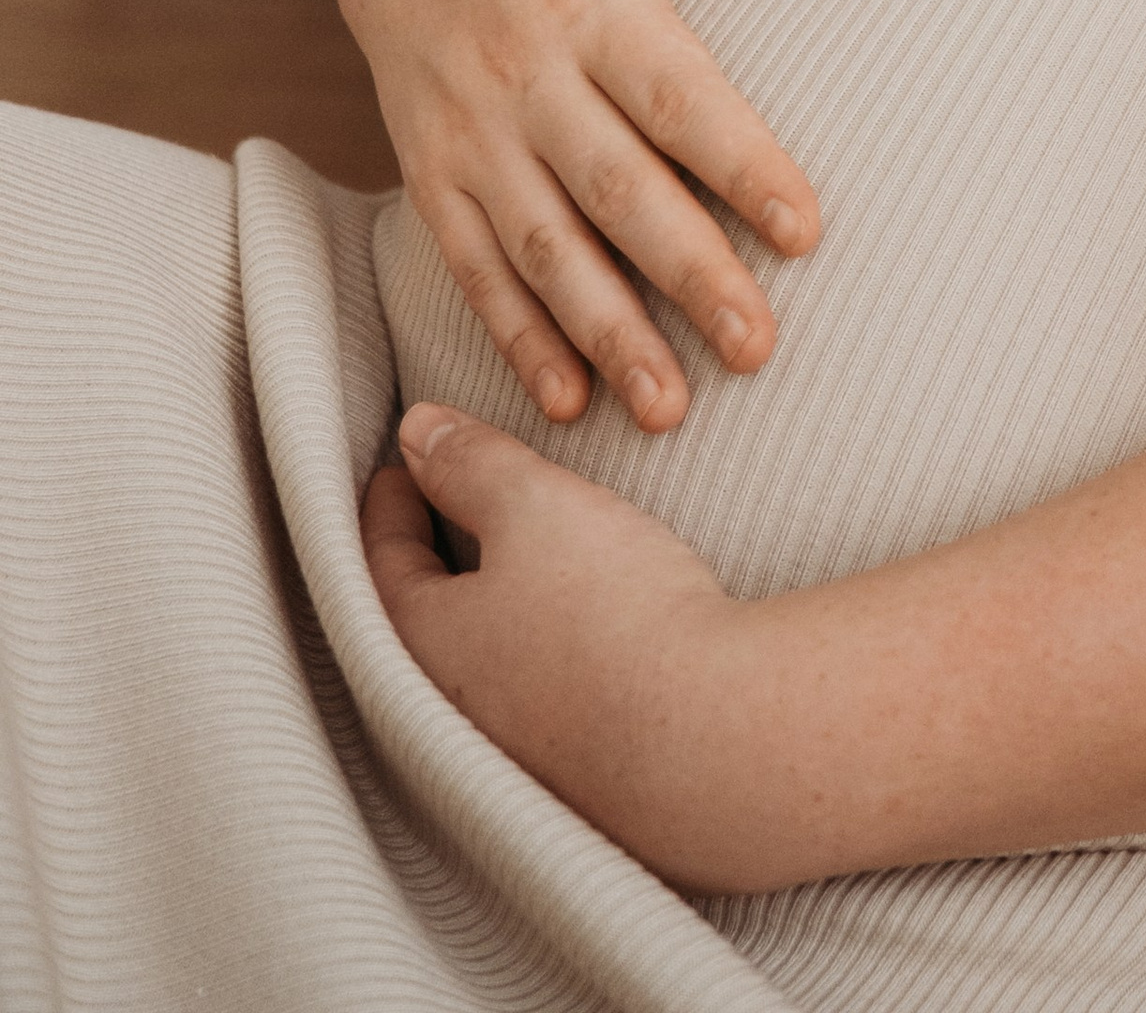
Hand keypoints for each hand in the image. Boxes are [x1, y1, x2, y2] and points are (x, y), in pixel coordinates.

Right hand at [332, 0, 861, 429]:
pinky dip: (516, 338)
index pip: (674, 91)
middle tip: (758, 347)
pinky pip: (472, 267)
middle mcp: (525, 73)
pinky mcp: (432, 173)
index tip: (807, 227)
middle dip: (686, 272)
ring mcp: (471, 132)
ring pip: (542, 246)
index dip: (739, 160)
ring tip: (672, 410)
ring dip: (604, 331)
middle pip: (614, 187)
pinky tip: (568, 402)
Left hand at [364, 403, 739, 884]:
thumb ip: (473, 464)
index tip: (400, 466)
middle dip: (435, 557)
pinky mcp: (583, 766)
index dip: (390, 504)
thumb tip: (415, 432)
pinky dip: (543, 643)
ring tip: (519, 553)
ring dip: (494, 602)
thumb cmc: (609, 614)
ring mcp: (522, 748)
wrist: (712, 737)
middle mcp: (460, 708)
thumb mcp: (533, 506)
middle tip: (447, 502)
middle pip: (426, 617)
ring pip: (486, 657)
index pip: (381, 564)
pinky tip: (581, 623)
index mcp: (428, 643)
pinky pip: (542, 689)